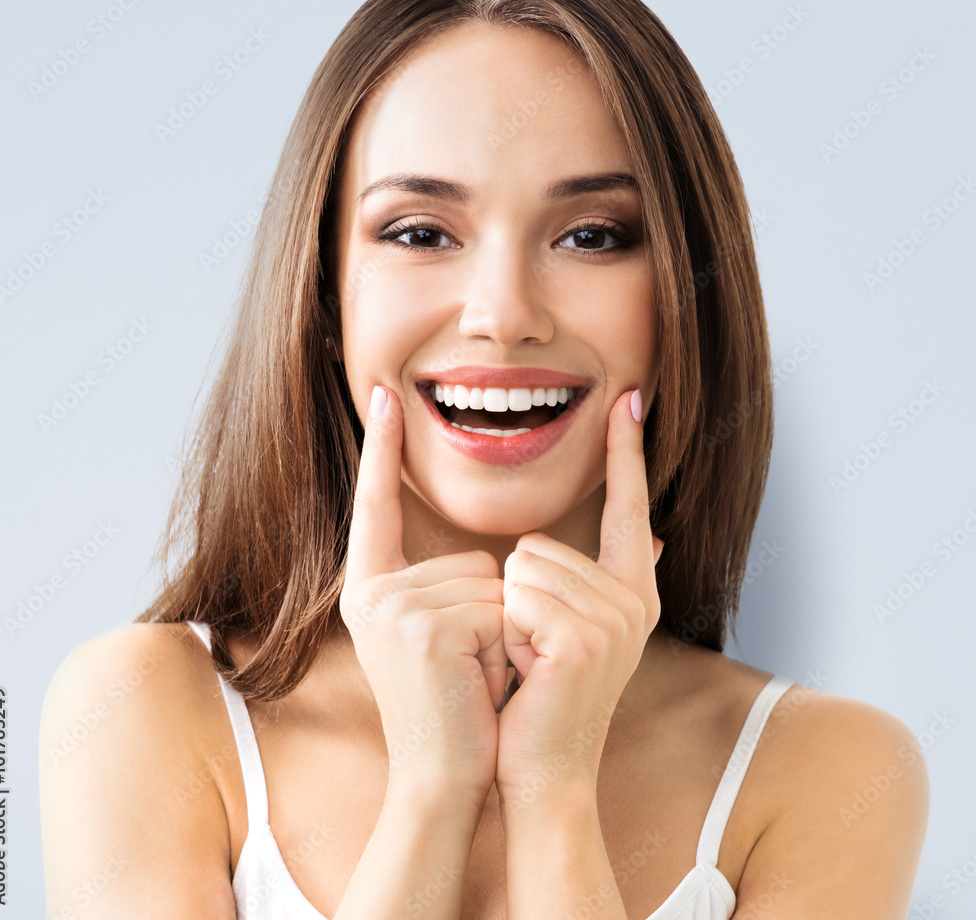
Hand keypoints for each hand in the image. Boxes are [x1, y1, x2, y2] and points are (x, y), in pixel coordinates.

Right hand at [339, 385, 508, 805]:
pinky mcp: (420, 626)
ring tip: (470, 676)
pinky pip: (497, 608)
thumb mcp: (448, 633)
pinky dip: (503, 648)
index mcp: (374, 587)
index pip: (378, 505)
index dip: (381, 450)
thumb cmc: (454, 702)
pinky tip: (474, 683)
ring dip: (500, 634)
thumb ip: (465, 586)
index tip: (384, 395)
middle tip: (467, 667)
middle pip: (473, 559)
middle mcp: (372, 592)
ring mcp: (391, 607)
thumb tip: (527, 551)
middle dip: (492, 615)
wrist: (443, 774)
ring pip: (492, 583)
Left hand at [494, 388, 662, 808]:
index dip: (627, 451)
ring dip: (509, 617)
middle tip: (535, 652)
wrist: (539, 769)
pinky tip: (527, 673)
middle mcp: (634, 600)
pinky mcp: (582, 639)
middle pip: (538, 543)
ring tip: (531, 664)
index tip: (629, 396)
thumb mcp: (577, 630)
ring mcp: (614, 620)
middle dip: (518, 596)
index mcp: (633, 591)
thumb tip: (659, 537)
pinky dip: (506, 634)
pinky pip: (517, 595)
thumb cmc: (543, 696)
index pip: (629, 504)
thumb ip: (607, 579)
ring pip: (521, 565)